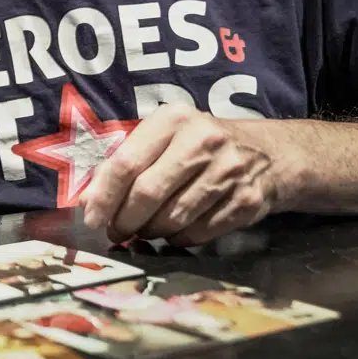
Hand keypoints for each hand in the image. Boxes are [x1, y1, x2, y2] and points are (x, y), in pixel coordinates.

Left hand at [79, 106, 279, 246]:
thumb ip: (127, 162)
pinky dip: (179, 239)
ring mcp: (228, 172)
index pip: (126, 163)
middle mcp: (203, 141)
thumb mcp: (165, 137)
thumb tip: (87, 201)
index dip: (104, 195)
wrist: (270, 153)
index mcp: (173, 120)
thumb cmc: (200, 144)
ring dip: (150, 232)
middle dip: (124, 219)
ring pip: (173, 217)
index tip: (91, 217)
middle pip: (148, 193)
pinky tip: (173, 233)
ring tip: (142, 231)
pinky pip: (199, 232)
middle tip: (115, 231)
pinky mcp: (247, 201)